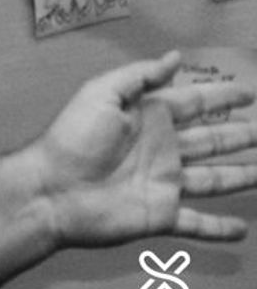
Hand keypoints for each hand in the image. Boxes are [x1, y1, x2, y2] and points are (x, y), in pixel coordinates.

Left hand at [23, 52, 256, 245]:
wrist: (53, 188)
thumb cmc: (74, 137)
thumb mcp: (102, 95)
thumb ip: (139, 76)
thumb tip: (176, 57)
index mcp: (149, 117)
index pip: (195, 103)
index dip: (222, 97)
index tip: (250, 92)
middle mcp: (163, 149)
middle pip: (211, 140)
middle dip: (239, 135)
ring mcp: (165, 183)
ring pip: (214, 179)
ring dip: (240, 176)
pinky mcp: (162, 215)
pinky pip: (198, 223)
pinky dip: (219, 229)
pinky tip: (241, 231)